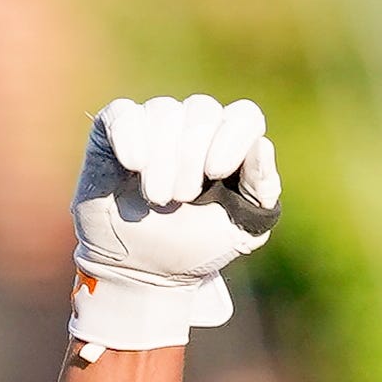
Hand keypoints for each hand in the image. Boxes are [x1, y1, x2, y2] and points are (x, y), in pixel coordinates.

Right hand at [70, 94, 279, 357]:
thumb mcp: (241, 231)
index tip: (216, 172)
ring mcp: (156, 123)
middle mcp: (195, 126)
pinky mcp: (118, 127)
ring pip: (165, 112)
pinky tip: (133, 165)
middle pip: (203, 111)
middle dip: (191, 159)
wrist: (144, 270)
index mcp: (230, 145)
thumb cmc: (196, 247)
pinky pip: (125, 114)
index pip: (245, 116)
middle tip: (181, 199)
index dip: (234, 137)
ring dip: (162, 159)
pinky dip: (131, 136)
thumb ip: (262, 192)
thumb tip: (263, 146)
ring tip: (156, 198)